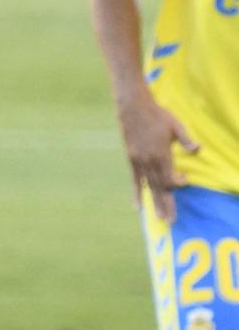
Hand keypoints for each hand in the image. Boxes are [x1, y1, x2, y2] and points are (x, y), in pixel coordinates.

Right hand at [117, 94, 197, 222]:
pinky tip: (138, 207)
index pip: (170, 178)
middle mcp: (149, 162)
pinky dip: (137, 195)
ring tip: (159, 218)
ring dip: (155, 204)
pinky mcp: (132, 161)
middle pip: (160, 188)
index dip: (178, 182)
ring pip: (149, 188)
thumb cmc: (157, 115)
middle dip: (167, 205)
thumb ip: (186, 140)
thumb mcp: (176, 125)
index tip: (184, 178)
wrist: (133, 109)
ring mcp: (139, 163)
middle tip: (171, 221)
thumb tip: (198, 150)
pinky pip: (135, 182)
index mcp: (161, 155)